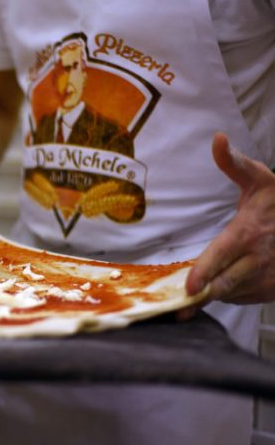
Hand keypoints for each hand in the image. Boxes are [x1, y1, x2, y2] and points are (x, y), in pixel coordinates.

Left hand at [186, 132, 274, 304]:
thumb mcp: (258, 179)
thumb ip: (233, 163)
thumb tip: (217, 139)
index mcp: (248, 233)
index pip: (221, 256)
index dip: (205, 273)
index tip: (189, 288)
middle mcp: (258, 259)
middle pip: (222, 284)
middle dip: (200, 296)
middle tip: (179, 306)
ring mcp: (267, 279)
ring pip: (229, 294)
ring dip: (212, 292)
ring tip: (198, 287)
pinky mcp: (272, 292)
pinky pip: (241, 299)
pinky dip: (228, 294)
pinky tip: (222, 282)